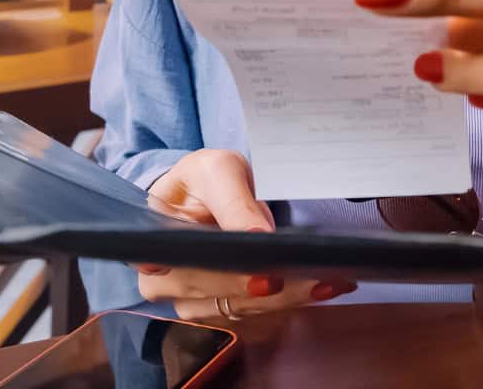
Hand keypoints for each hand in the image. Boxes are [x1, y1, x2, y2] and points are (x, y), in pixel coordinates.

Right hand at [135, 149, 356, 320]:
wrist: (204, 188)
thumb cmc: (202, 177)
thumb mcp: (216, 171)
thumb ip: (233, 202)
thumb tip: (257, 237)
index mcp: (154, 249)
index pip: (193, 272)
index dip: (231, 278)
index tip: (270, 278)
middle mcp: (167, 285)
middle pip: (222, 295)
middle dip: (274, 290)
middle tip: (317, 278)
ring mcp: (193, 301)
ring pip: (243, 308)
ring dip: (289, 298)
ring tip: (328, 280)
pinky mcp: (220, 307)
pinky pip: (257, 311)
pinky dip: (291, 299)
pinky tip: (322, 287)